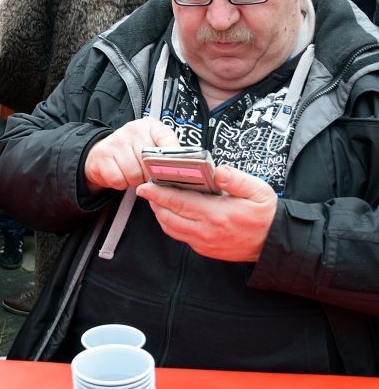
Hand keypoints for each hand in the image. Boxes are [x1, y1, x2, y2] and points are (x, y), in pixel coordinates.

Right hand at [83, 119, 179, 192]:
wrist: (103, 153)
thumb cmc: (134, 152)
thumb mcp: (152, 147)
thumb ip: (166, 155)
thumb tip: (183, 171)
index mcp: (150, 126)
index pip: (167, 140)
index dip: (173, 158)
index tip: (178, 171)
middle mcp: (133, 129)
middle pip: (150, 163)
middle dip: (150, 176)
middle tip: (147, 175)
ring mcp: (116, 141)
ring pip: (134, 174)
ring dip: (135, 181)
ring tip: (133, 174)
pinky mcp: (102, 154)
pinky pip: (118, 179)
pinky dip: (120, 183)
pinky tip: (120, 175)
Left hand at [136, 165, 277, 261]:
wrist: (274, 243)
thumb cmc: (265, 215)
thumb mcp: (259, 191)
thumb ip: (236, 179)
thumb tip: (219, 171)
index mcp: (216, 214)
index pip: (178, 202)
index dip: (157, 194)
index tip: (144, 186)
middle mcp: (206, 231)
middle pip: (168, 215)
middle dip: (154, 201)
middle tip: (149, 188)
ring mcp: (203, 243)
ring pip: (170, 228)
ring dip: (160, 213)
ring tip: (158, 199)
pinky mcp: (204, 249)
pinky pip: (179, 236)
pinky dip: (170, 223)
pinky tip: (173, 212)